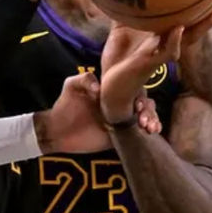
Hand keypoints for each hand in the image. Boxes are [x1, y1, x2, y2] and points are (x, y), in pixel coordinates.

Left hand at [39, 72, 160, 153]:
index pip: (133, 88)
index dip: (139, 95)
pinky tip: (153, 132)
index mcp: (113, 90)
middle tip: (144, 120)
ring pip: (146, 115)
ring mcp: (123, 118)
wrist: (58, 130)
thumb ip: (84, 80)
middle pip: (144, 102)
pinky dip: (150, 129)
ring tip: (150, 128)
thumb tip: (98, 89)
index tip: (137, 106)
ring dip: (152, 119)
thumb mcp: (71, 86)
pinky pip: (140, 131)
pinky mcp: (122, 133)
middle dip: (149, 110)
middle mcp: (121, 102)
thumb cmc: (65, 104)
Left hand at [98, 5, 211, 122]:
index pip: (184, 24)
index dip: (196, 13)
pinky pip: (167, 51)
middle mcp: (165, 48)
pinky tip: (179, 28)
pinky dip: (173, 39)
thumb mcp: (120, 35)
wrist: (111, 87)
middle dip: (208, 19)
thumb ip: (124, 18)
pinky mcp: (150, 63)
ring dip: (201, 27)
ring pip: (186, 40)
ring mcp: (160, 55)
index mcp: (160, 40)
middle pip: (193, 32)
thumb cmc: (118, 62)